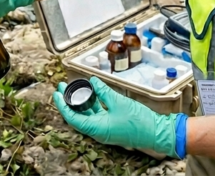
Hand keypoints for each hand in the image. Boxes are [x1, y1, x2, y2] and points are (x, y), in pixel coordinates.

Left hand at [52, 77, 186, 157]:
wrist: (158, 132)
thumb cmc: (140, 122)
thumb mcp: (118, 102)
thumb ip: (103, 91)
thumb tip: (92, 81)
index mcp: (97, 129)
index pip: (73, 118)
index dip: (62, 106)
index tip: (56, 94)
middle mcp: (99, 131)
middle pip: (77, 116)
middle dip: (69, 101)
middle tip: (62, 87)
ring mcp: (105, 129)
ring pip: (87, 115)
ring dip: (80, 102)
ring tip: (74, 88)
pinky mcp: (112, 125)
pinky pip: (97, 114)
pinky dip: (92, 104)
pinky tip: (92, 92)